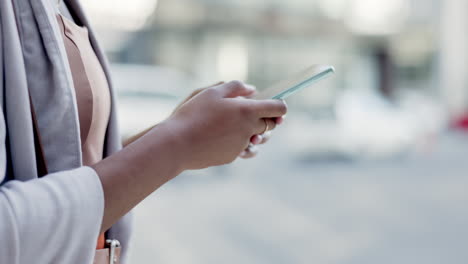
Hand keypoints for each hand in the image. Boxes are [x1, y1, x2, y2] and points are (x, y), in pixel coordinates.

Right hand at [166, 81, 287, 169]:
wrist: (177, 144)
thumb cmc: (193, 114)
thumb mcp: (212, 92)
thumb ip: (236, 87)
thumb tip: (253, 90)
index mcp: (247, 111)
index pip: (278, 108)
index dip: (279, 104)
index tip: (273, 104)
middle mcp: (249, 130)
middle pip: (270, 125)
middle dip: (265, 118)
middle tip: (251, 111)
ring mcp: (241, 145)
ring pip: (257, 138)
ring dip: (254, 131)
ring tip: (238, 124)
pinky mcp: (232, 157)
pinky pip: (243, 148)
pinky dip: (238, 141)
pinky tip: (224, 136)